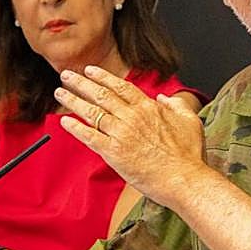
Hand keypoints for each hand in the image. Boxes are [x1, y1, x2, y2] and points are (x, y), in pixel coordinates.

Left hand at [56, 66, 208, 207]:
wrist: (183, 178)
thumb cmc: (189, 154)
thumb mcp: (190, 120)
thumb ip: (175, 105)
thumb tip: (162, 98)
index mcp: (149, 107)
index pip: (121, 87)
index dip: (103, 77)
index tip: (90, 71)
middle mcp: (132, 117)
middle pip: (101, 95)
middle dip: (81, 83)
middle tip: (67, 75)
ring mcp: (121, 134)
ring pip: (91, 112)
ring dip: (73, 101)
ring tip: (60, 93)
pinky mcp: (113, 152)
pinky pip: (89, 136)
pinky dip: (75, 128)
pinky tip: (64, 121)